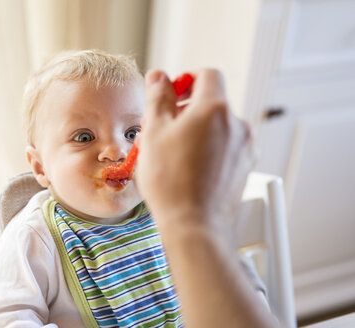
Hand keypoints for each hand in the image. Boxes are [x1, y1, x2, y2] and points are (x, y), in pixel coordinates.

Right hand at [136, 69, 254, 232]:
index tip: (171, 95)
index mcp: (215, 109)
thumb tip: (159, 77)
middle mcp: (237, 124)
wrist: (194, 225)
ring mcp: (245, 147)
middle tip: (163, 128)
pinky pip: (226, 147)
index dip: (186, 80)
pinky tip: (188, 167)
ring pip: (218, 127)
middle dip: (186, 110)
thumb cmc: (170, 181)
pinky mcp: (246, 167)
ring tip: (172, 152)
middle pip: (212, 103)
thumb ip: (158, 98)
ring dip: (196, 131)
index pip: (207, 75)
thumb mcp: (154, 132)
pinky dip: (209, 148)